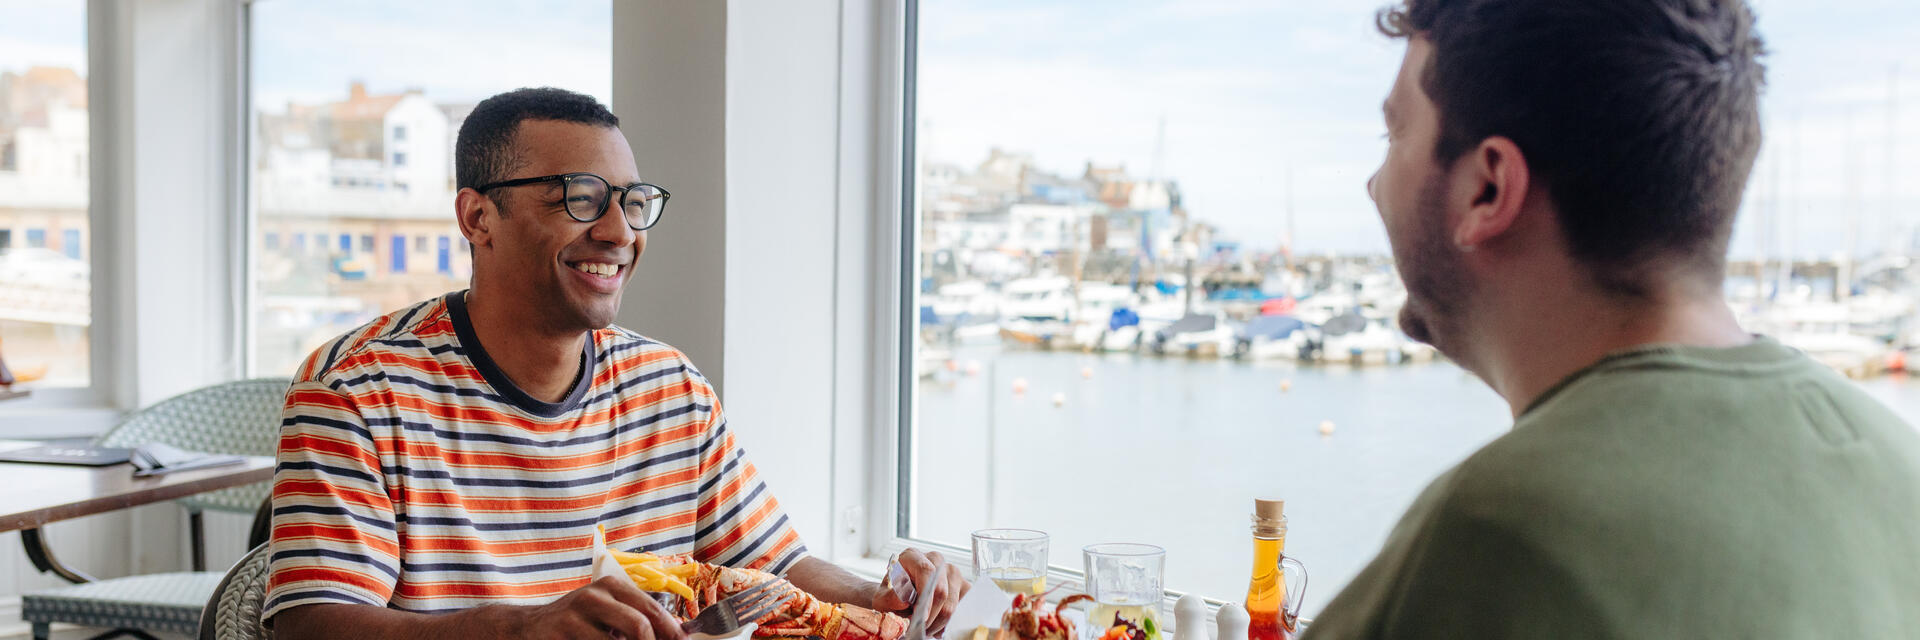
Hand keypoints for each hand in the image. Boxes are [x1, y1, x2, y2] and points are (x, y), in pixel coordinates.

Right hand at [512, 576, 687, 639]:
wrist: (528, 627)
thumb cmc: (577, 622)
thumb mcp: (606, 611)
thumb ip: (636, 619)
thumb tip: (676, 636)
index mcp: (611, 586)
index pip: (652, 611)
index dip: (672, 632)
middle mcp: (594, 596)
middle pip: (639, 626)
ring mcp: (574, 616)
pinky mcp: (559, 635)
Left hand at [870, 548, 971, 636]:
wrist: (896, 599)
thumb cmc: (890, 597)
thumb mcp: (882, 599)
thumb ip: (891, 598)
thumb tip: (905, 599)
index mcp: (913, 556)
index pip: (926, 571)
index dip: (926, 597)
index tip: (922, 618)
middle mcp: (935, 560)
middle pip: (941, 590)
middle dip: (931, 616)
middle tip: (920, 629)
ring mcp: (951, 572)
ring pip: (952, 603)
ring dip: (939, 622)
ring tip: (925, 628)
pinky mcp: (963, 585)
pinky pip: (962, 607)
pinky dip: (950, 621)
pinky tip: (937, 625)